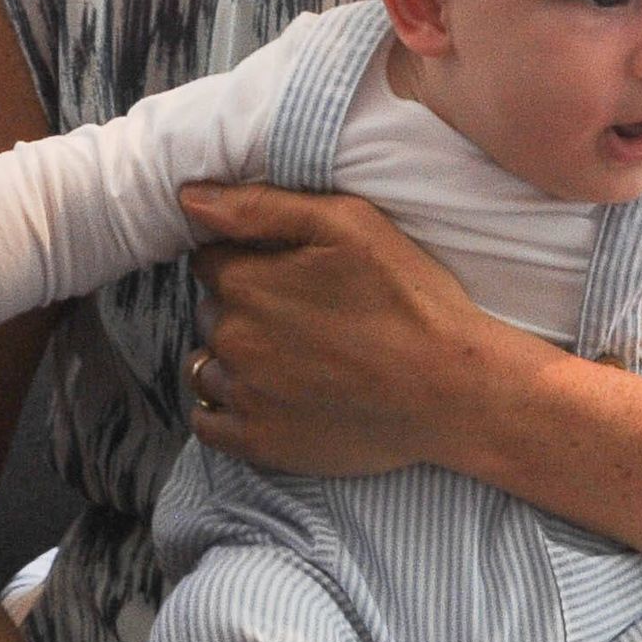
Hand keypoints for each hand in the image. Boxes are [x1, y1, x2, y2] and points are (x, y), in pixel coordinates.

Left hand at [179, 184, 528, 479]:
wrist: (452, 391)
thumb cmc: (409, 298)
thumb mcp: (349, 224)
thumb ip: (262, 206)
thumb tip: (189, 198)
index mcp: (246, 283)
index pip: (210, 259)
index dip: (248, 258)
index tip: (289, 270)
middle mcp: (233, 340)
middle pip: (212, 310)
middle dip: (244, 305)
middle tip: (305, 314)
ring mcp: (243, 396)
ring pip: (207, 364)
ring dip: (235, 357)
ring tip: (293, 358)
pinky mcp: (258, 443)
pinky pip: (207, 422)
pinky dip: (226, 407)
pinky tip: (267, 395)